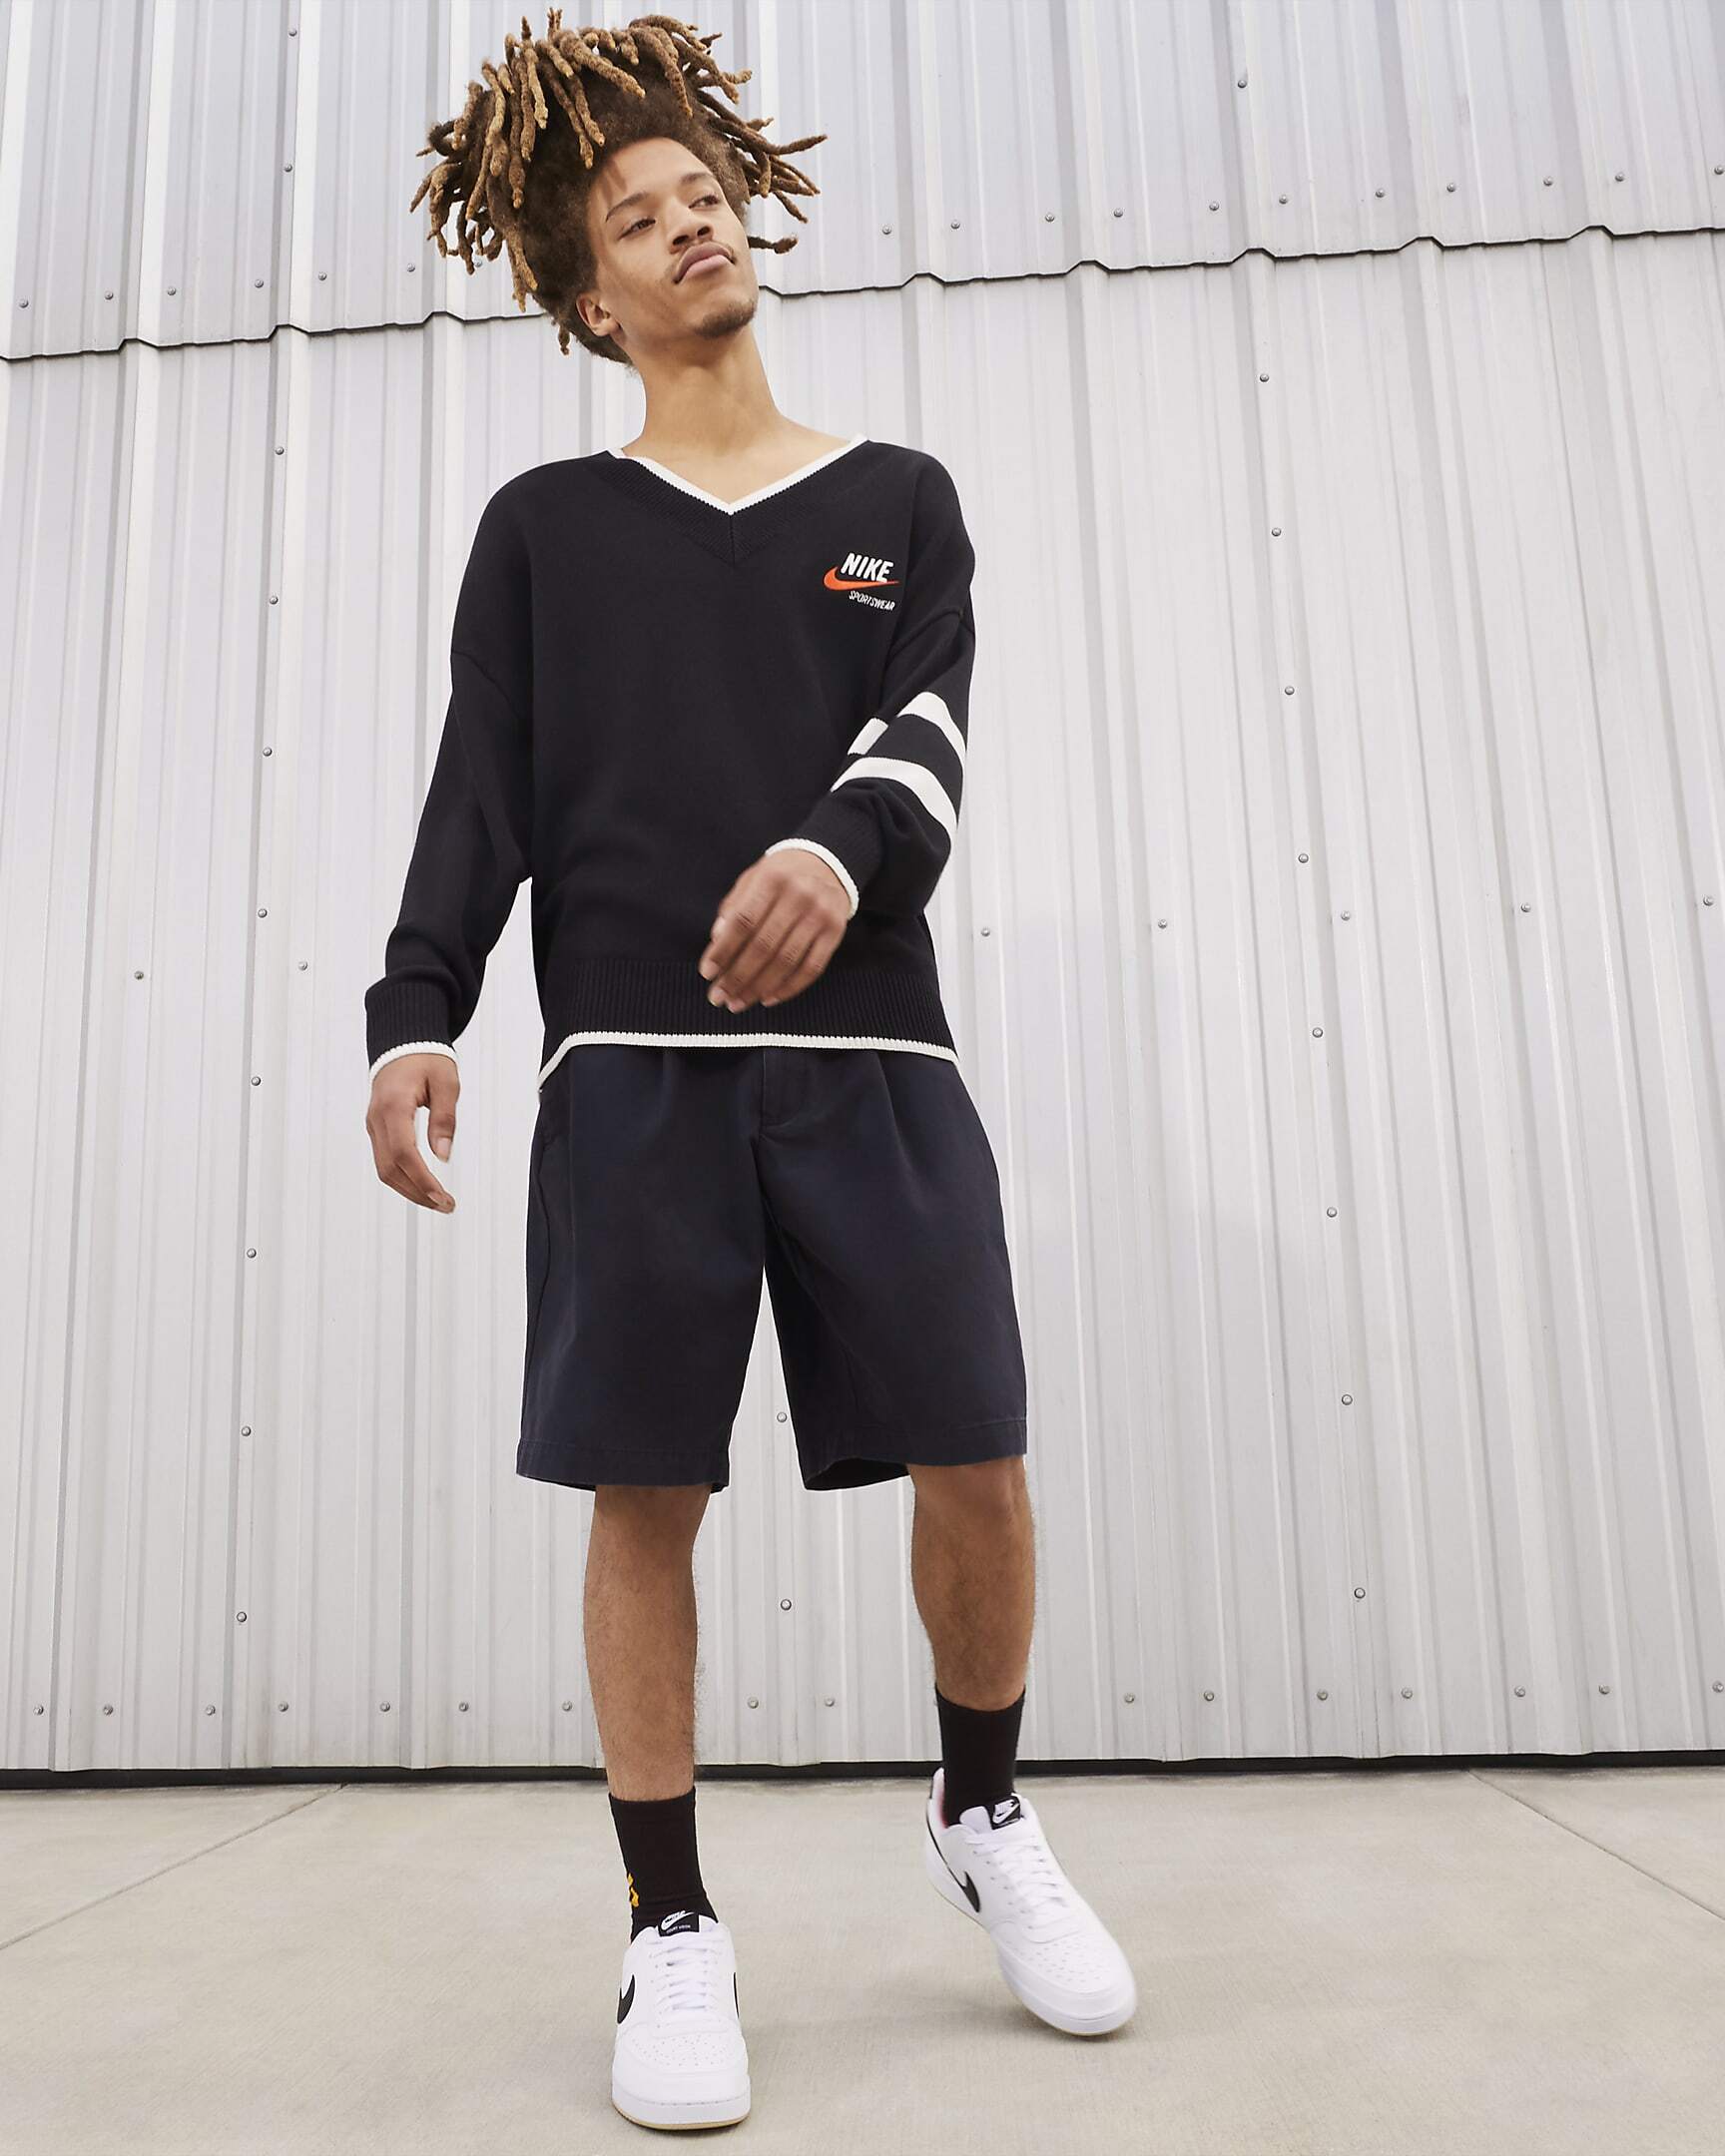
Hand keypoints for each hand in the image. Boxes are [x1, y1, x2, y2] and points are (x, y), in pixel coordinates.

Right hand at [367, 1053, 458, 1211]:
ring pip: (384, 1169)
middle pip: (391, 1169)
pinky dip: (402, 1177)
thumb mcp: (446, 1083)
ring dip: (409, 1189)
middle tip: (445, 1204)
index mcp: (394, 1105)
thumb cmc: (425, 1058)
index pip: (405, 1153)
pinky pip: (384, 1159)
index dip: (422, 1180)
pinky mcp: (376, 1128)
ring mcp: (374, 1124)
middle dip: (417, 1192)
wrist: (402, 1044)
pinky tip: (421, 1185)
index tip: (441, 1196)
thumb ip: (445, 1118)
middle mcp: (378, 1118)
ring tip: (436, 1200)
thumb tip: (443, 1154)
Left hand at [698, 848, 850, 1011]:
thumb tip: (717, 940)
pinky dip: (788, 988)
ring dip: (759, 988)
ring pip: (786, 962)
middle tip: (718, 997)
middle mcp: (799, 896)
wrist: (829, 863)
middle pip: (764, 946)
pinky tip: (768, 998)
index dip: (723, 950)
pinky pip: (811, 968)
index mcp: (772, 880)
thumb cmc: (781, 875)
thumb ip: (734, 907)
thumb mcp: (753, 879)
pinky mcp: (835, 932)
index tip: (707, 973)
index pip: (743, 921)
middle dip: (737, 977)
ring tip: (738, 1003)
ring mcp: (819, 916)